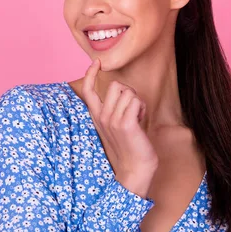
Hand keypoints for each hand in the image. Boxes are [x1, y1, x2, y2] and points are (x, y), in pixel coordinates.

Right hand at [81, 58, 157, 198]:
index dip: (91, 74)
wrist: (134, 169)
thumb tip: (120, 90)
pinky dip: (142, 108)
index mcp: (97, 117)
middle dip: (128, 93)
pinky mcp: (125, 124)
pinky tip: (141, 121)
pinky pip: (136, 101)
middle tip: (132, 111)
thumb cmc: (130, 146)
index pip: (88, 90)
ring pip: (128, 92)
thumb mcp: (116, 125)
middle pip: (115, 85)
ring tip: (137, 118)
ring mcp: (112, 120)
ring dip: (138, 102)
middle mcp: (102, 117)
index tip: (97, 62)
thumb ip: (114, 109)